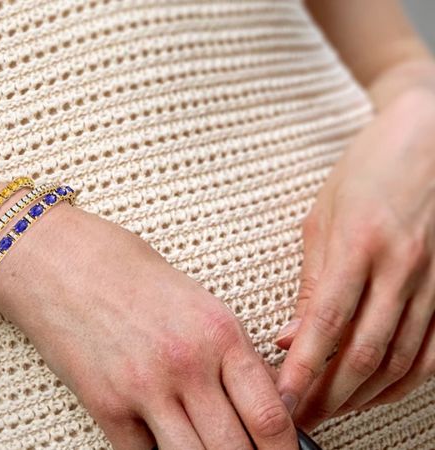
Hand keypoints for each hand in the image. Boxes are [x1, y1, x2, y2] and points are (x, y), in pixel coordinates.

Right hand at [0, 202, 298, 448]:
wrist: (55, 258)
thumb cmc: (124, 269)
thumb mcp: (194, 299)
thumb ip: (228, 352)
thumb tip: (260, 401)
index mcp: (218, 332)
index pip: (270, 415)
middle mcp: (185, 364)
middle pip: (235, 449)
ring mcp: (142, 388)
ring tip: (203, 449)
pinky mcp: (103, 404)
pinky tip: (158, 439)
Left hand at [274, 83, 434, 431]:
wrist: (429, 137)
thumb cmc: (366, 173)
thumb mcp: (324, 219)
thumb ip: (310, 284)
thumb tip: (290, 339)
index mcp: (358, 245)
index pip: (326, 324)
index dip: (303, 370)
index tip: (281, 399)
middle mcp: (401, 268)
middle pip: (364, 352)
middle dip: (330, 395)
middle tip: (300, 417)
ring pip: (402, 359)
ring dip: (364, 395)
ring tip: (331, 412)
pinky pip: (434, 350)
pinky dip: (405, 381)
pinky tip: (378, 393)